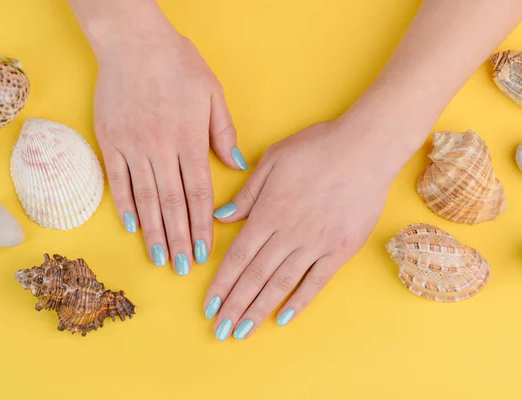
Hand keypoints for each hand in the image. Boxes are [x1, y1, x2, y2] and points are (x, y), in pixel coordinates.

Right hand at [94, 28, 247, 274]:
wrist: (132, 41)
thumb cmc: (177, 63)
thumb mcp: (211, 91)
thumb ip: (223, 130)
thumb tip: (236, 165)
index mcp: (189, 139)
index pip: (198, 194)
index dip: (202, 227)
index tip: (206, 253)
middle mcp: (161, 148)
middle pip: (172, 204)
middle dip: (180, 240)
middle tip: (184, 269)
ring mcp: (132, 146)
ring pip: (145, 198)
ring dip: (154, 232)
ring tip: (160, 259)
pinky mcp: (109, 141)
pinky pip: (116, 180)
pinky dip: (123, 205)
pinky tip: (131, 227)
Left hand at [204, 117, 401, 339]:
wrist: (366, 147)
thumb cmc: (317, 147)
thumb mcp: (272, 159)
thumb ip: (247, 194)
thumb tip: (222, 217)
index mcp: (269, 212)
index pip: (238, 256)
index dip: (222, 283)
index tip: (209, 305)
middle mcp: (289, 233)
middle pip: (255, 276)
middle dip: (234, 306)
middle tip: (220, 330)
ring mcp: (316, 243)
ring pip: (281, 284)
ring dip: (259, 310)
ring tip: (243, 332)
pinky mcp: (341, 249)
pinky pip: (316, 282)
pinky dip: (299, 301)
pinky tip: (283, 318)